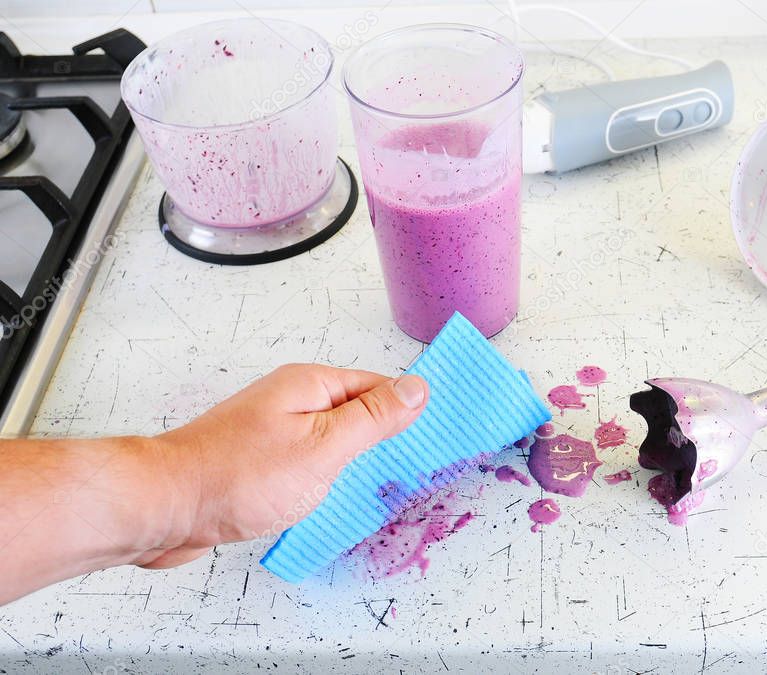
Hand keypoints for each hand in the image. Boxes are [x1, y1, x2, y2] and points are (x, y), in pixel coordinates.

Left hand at [134, 365, 428, 568]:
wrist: (164, 508)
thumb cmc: (238, 477)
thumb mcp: (324, 446)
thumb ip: (373, 418)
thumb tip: (417, 388)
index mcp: (311, 385)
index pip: (378, 386)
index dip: (410, 408)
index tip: (441, 430)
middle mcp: (292, 401)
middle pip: (356, 412)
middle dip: (387, 437)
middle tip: (418, 467)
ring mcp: (273, 432)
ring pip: (333, 442)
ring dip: (357, 463)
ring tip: (384, 488)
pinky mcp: (258, 464)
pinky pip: (308, 464)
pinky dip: (327, 481)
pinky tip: (336, 503)